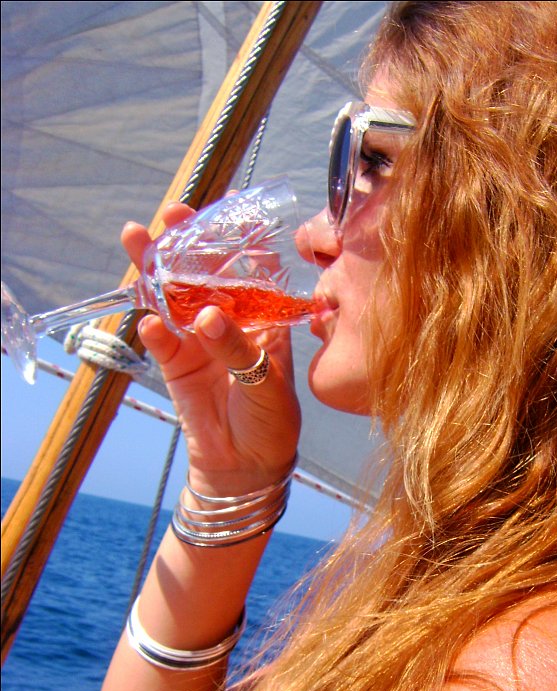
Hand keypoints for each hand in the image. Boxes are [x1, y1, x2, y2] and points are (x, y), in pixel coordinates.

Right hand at [122, 204, 300, 493]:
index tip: (227, 215)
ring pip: (173, 295)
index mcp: (263, 317)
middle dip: (186, 242)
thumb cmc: (272, 418)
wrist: (246, 464)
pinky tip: (150, 322)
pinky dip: (153, 328)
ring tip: (137, 240)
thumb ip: (237, 347)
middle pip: (203, 272)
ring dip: (155, 270)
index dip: (238, 240)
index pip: (250, 269)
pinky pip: (160, 337)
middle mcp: (228, 319)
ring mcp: (198, 338)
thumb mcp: (267, 381)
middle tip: (172, 213)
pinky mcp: (175, 362)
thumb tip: (207, 316)